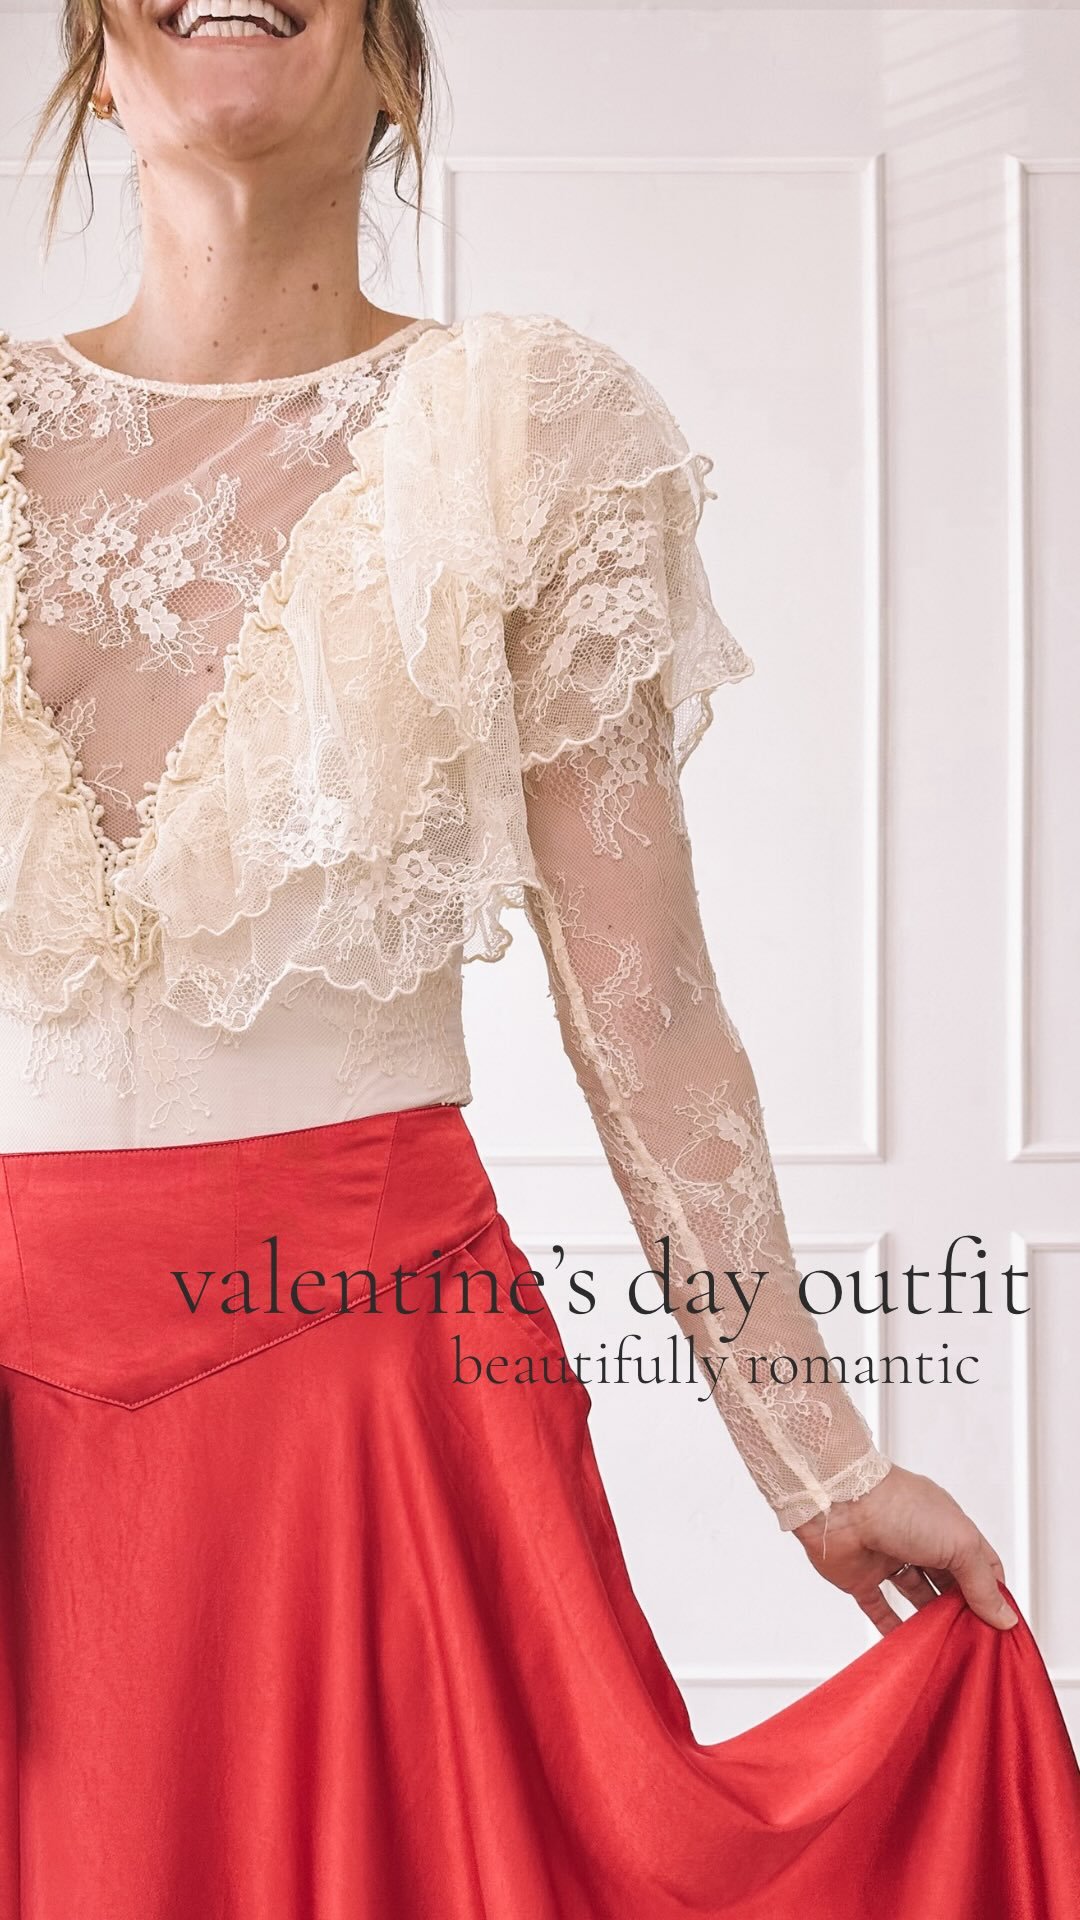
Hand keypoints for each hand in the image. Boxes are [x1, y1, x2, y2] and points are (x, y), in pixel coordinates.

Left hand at [793, 1464, 1017, 1635]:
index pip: (979, 1563)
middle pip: (948, 1583)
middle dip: (963, 1610)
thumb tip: (1004, 1616)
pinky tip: (910, 1648)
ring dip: (931, 1621)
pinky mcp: (861, 1577)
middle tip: (977, 1644)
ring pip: (916, 1596)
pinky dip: (893, 1629)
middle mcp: (919, 1541)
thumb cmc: (899, 1507)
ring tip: (949, 1648)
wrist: (839, 1502)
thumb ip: (981, 1583)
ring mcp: (889, 1559)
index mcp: (947, 1526)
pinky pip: (879, 1608)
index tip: (1004, 1625)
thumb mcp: (958, 1543)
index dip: (992, 1592)